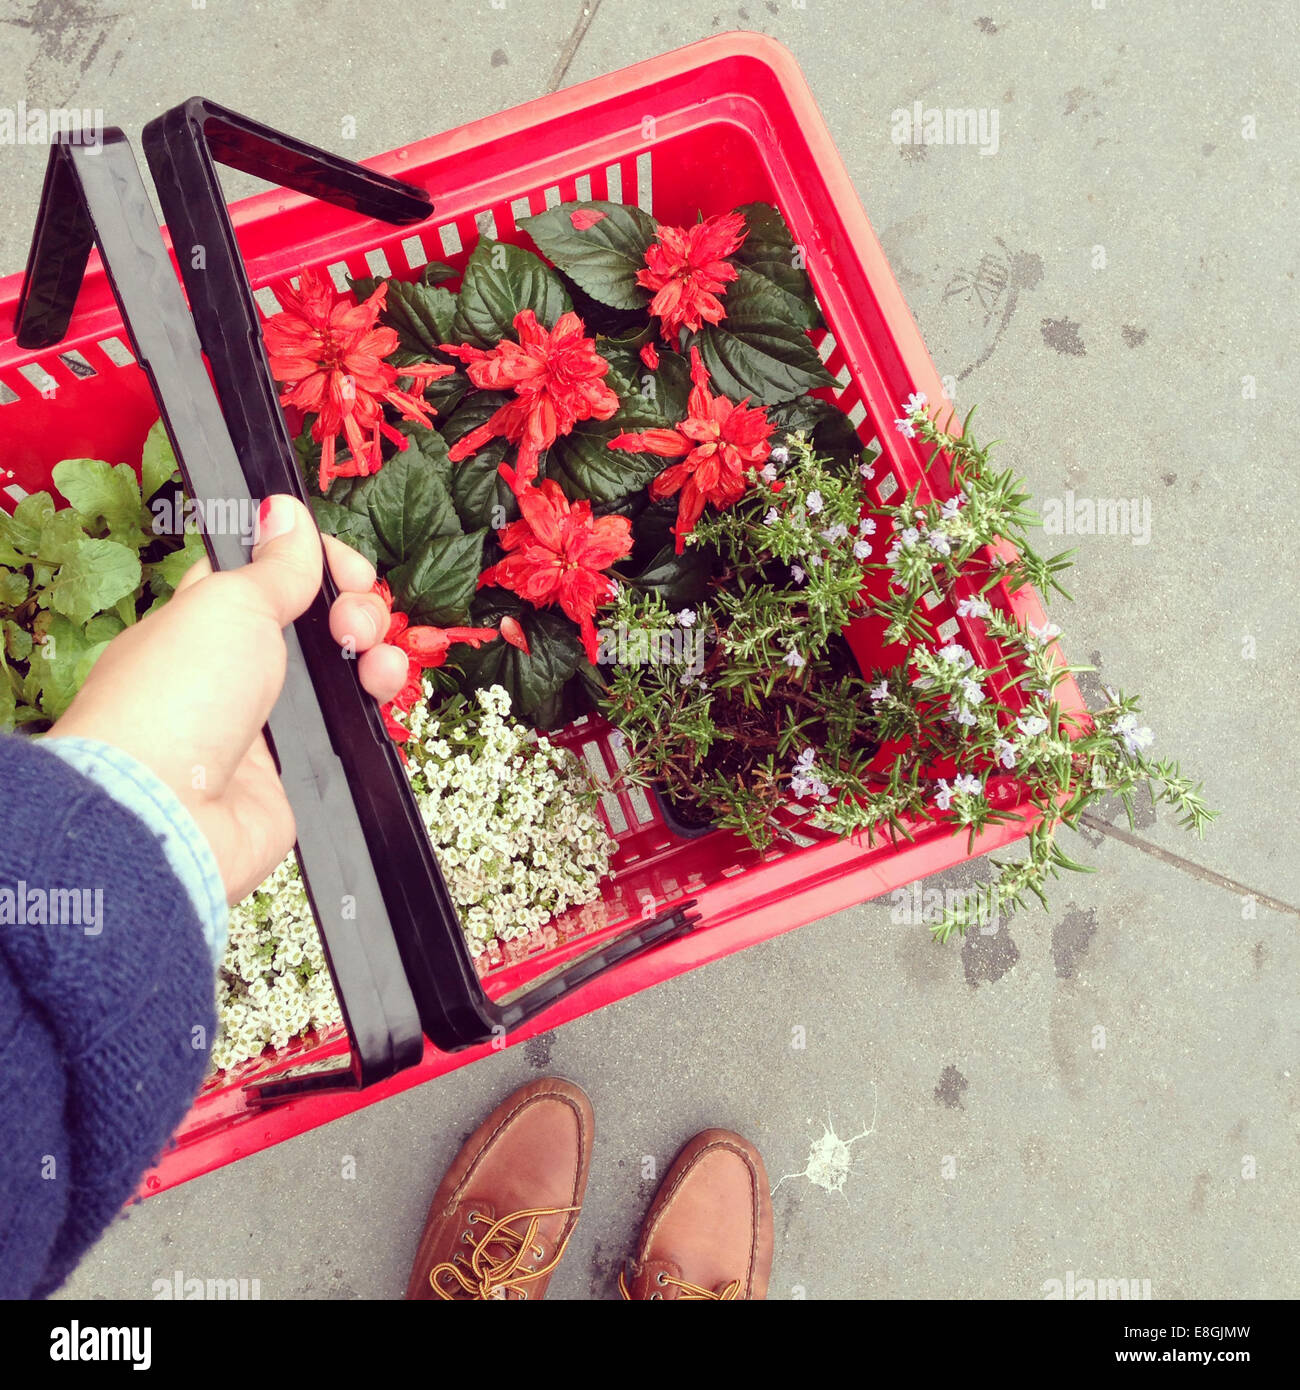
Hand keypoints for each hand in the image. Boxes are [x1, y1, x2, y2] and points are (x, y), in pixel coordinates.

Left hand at [47, 495, 407, 901]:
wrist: (168, 814)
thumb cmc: (174, 702)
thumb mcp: (229, 603)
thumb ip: (274, 564)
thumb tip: (286, 512)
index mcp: (205, 621)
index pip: (275, 577)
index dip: (317, 566)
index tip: (343, 568)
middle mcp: (237, 671)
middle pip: (319, 624)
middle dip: (355, 611)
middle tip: (352, 624)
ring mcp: (269, 724)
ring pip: (344, 675)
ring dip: (374, 656)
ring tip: (374, 662)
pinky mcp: (298, 773)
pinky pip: (353, 731)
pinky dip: (376, 710)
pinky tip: (379, 695)